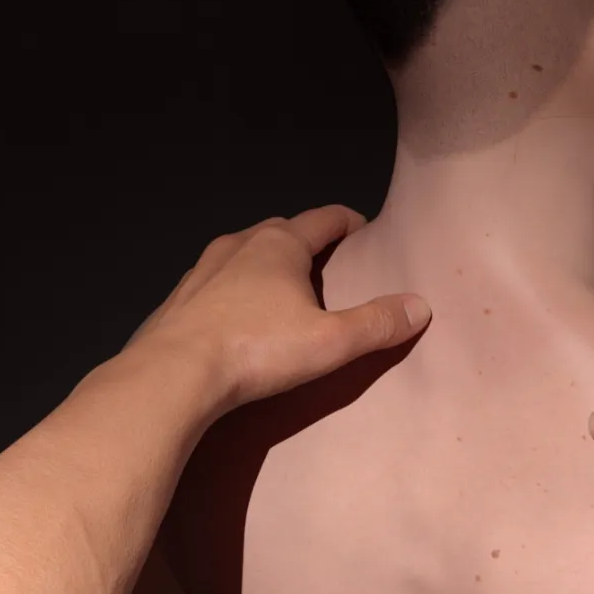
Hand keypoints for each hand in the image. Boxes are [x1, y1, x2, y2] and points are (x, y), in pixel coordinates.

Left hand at [124, 205, 430, 407]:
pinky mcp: (179, 300)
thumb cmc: (258, 349)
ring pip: (243, 253)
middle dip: (306, 241)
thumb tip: (420, 306)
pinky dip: (234, 290)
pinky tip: (237, 315)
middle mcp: (239, 244)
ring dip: (265, 263)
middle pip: (281, 230)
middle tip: (327, 263)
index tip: (364, 229)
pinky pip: (215, 283)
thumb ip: (377, 324)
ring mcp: (202, 270)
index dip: (348, 221)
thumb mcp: (330, 341)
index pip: (323, 219)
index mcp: (280, 244)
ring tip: (282, 288)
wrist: (173, 374)